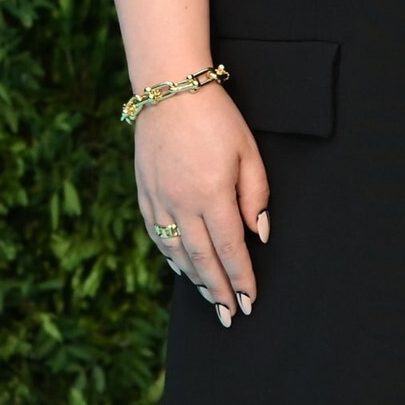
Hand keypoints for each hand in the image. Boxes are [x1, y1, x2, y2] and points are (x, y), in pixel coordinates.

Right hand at [135, 86, 269, 325]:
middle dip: (219, 290)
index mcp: (213, 194)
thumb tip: (259, 234)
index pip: (230, 249)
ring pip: (177, 252)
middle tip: (230, 315)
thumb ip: (255, 195)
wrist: (169, 90)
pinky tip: (181, 269)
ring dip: (195, 279)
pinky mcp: (145, 193)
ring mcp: (159, 200)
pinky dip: (170, 257)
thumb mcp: (249, 152)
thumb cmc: (217, 118)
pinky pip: (158, 235)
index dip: (241, 278)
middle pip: (202, 259)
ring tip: (210, 298)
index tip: (250, 300)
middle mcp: (182, 203)